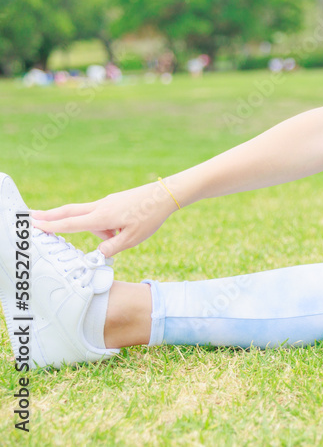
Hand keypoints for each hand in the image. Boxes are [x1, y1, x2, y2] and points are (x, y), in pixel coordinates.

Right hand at [31, 181, 177, 256]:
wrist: (165, 195)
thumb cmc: (150, 216)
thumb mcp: (132, 239)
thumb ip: (112, 248)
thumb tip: (98, 252)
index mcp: (102, 216)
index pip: (71, 223)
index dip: (52, 226)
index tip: (34, 224)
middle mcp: (100, 207)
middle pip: (70, 212)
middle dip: (51, 216)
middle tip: (31, 217)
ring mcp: (107, 202)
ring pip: (92, 219)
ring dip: (100, 231)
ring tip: (124, 233)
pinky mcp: (114, 202)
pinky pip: (104, 216)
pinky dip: (108, 226)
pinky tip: (127, 227)